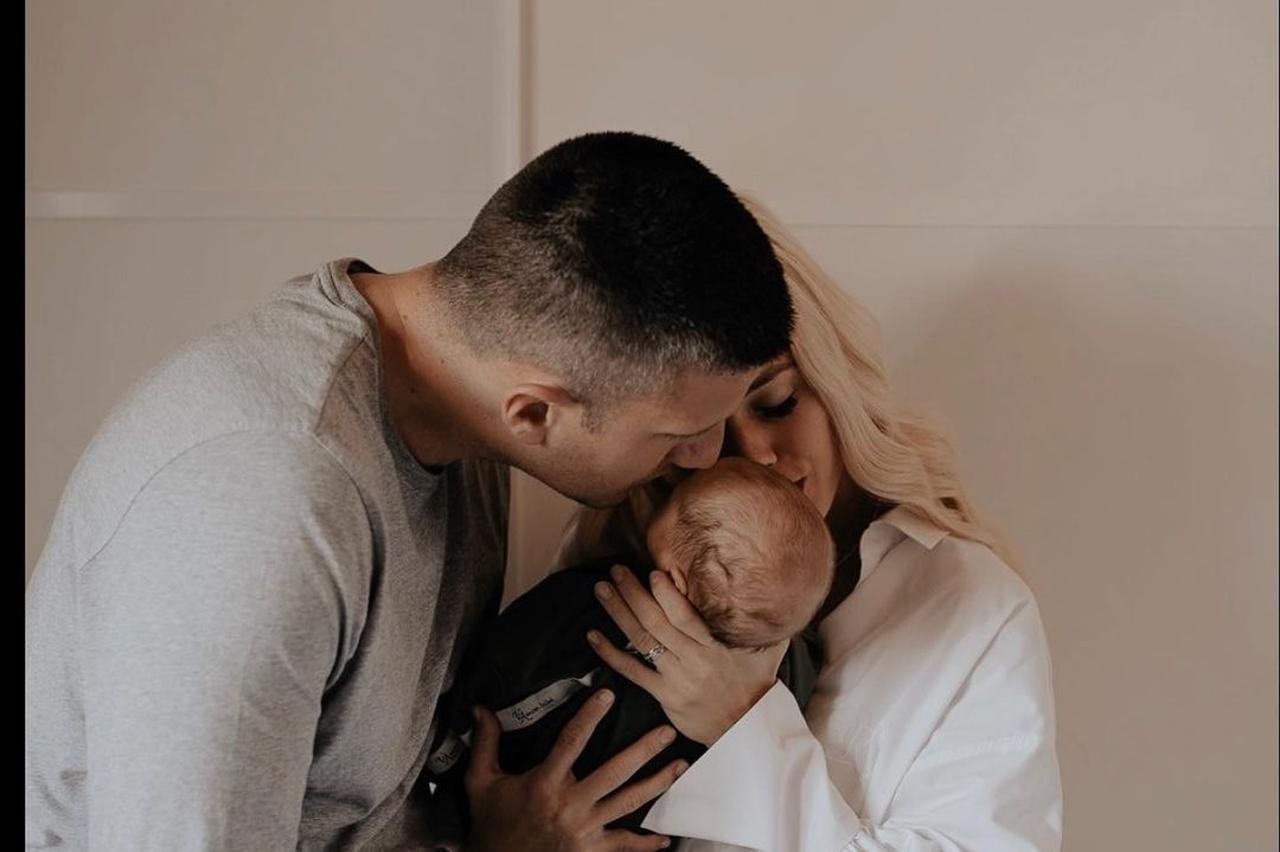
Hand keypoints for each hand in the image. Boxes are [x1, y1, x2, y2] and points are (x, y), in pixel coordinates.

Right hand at [463, 689, 685, 851]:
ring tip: (680, 765)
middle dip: (644, 750)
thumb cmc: (490, 823)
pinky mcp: (590, 851)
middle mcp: (568, 805)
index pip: (571, 741)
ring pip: (628, 803)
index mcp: (543, 783)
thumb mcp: (480, 781)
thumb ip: (485, 743)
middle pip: (614, 772)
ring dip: (657, 784)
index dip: (589, 716)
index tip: (607, 694)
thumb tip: (480, 708)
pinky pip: (623, 846)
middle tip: (667, 730)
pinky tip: (665, 837)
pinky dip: (645, 843)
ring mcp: (583, 830)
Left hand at [587, 565, 787, 745]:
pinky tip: (594, 636)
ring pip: (641, 641)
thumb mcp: (769, 649)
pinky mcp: (663, 695)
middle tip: (615, 571)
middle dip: (633, 593)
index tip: (651, 572)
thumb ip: (767, 620)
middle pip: (656, 622)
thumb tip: (782, 589)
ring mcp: (676, 678)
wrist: (746, 729)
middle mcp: (693, 659)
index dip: (667, 594)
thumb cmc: (756, 683)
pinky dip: (610, 653)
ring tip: (601, 590)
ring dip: (618, 613)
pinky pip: (632, 671)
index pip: (687, 616)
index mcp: (716, 645)